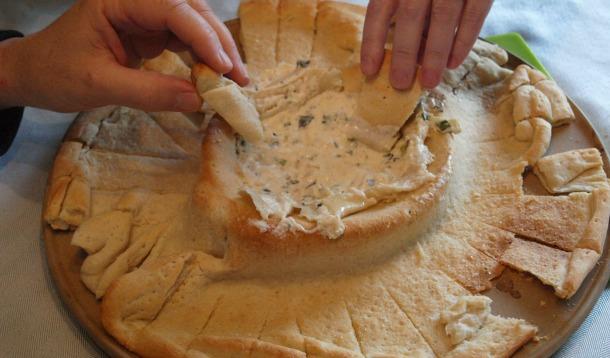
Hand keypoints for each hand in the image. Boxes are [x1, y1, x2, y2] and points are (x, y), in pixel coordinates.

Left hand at [0, 0, 247, 112]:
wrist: (34, 75)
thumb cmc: (55, 73)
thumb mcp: (99, 85)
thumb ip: (148, 92)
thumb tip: (199, 100)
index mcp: (119, 1)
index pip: (172, 10)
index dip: (202, 37)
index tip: (222, 69)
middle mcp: (137, 3)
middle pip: (191, 12)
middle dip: (218, 42)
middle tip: (240, 77)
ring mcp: (146, 18)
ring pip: (193, 26)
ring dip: (217, 52)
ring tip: (236, 80)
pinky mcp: (150, 35)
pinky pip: (185, 43)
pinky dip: (203, 61)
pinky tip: (215, 77)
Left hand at [361, 0, 492, 89]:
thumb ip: (402, 6)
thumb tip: (405, 51)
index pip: (379, 9)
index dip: (373, 41)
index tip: (369, 70)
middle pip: (410, 16)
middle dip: (404, 54)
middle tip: (400, 83)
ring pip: (442, 18)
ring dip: (434, 55)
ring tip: (428, 82)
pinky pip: (474, 14)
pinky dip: (463, 41)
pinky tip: (454, 62)